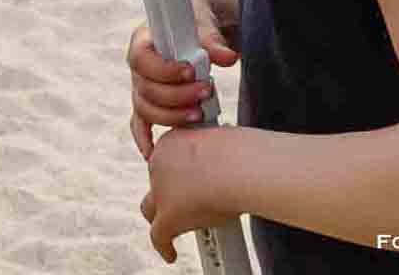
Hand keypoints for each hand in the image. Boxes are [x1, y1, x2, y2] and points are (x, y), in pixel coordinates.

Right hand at [127, 0, 238, 158]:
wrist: (206, 28)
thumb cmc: (201, 20)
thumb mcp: (206, 18)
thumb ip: (212, 37)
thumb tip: (225, 57)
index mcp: (144, 40)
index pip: (140, 59)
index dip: (163, 70)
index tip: (191, 71)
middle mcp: (139, 67)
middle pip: (144, 90)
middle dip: (176, 96)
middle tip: (207, 91)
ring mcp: (143, 87)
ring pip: (145, 109)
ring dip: (171, 116)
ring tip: (199, 113)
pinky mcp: (153, 104)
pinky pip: (140, 124)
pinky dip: (145, 138)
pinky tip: (153, 153)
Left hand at [141, 126, 238, 262]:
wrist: (239, 164)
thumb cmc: (243, 154)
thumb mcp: (226, 149)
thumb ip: (221, 159)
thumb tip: (234, 167)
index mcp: (172, 143)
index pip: (169, 163)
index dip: (179, 177)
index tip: (192, 185)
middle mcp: (159, 163)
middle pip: (158, 185)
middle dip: (168, 195)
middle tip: (184, 206)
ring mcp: (160, 189)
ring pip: (154, 209)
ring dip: (166, 218)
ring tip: (178, 229)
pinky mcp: (168, 214)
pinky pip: (159, 236)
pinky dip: (164, 247)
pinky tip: (170, 254)